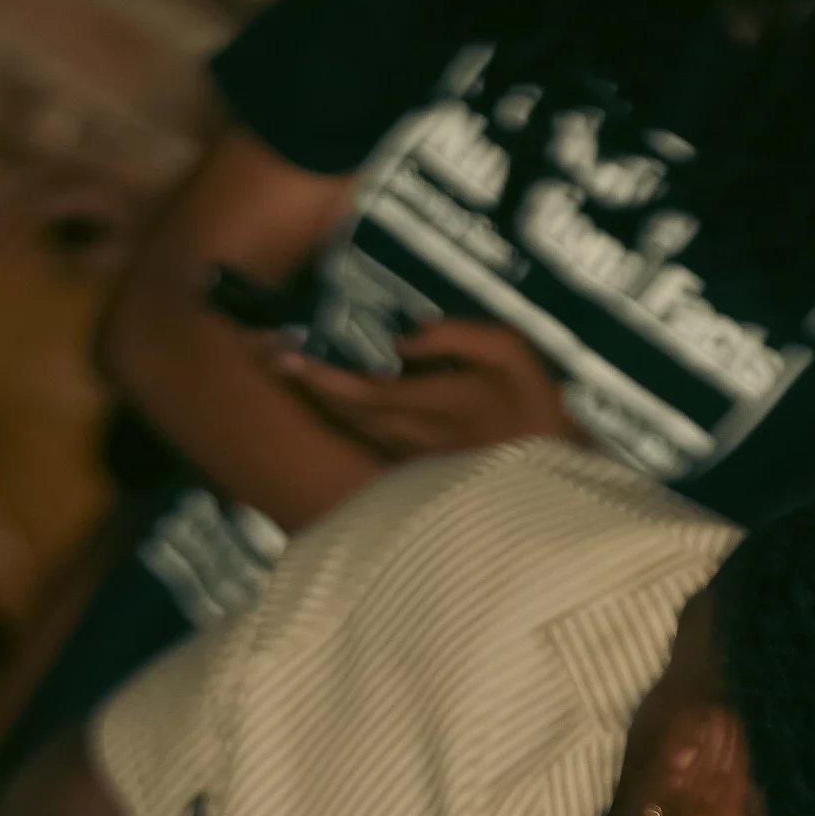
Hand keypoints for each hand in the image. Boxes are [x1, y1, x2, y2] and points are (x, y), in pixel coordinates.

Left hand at [273, 317, 575, 460]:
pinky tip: (327, 401)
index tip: (278, 354)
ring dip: (315, 402)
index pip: (354, 390)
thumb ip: (452, 338)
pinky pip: (365, 441)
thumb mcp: (507, 350)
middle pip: (338, 412)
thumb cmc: (535, 409)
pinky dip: (340, 419)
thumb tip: (402, 340)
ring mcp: (405, 459)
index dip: (314, 374)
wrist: (554, 477)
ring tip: (285, 370)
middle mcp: (404, 438)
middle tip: (260, 351)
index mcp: (424, 406)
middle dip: (301, 384)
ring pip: (348, 430)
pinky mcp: (412, 471)